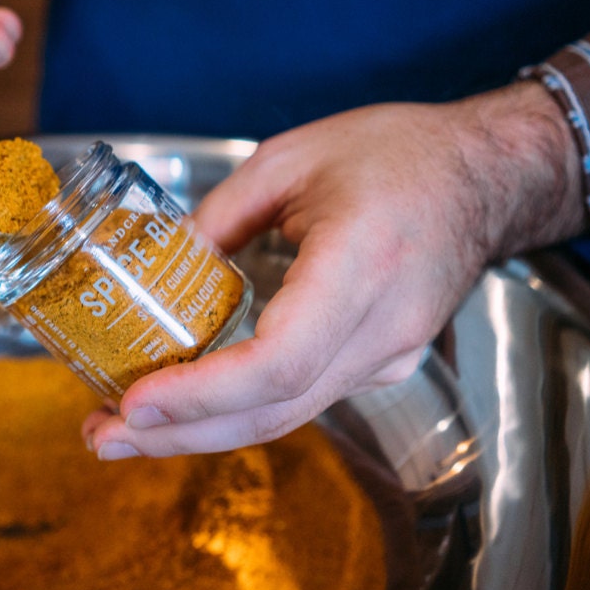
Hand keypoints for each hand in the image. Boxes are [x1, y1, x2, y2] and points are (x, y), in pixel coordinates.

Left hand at [83, 81, 585, 457]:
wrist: (485, 177)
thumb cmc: (398, 153)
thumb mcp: (290, 160)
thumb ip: (219, 215)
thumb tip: (157, 266)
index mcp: (359, 266)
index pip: (276, 363)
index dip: (200, 395)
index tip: (135, 403)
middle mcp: (380, 330)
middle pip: (272, 412)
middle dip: (180, 435)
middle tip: (104, 437)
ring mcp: (390, 357)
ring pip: (286, 415)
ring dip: (204, 430)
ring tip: (128, 430)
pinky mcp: (384, 363)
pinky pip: (305, 397)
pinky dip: (243, 407)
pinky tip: (194, 402)